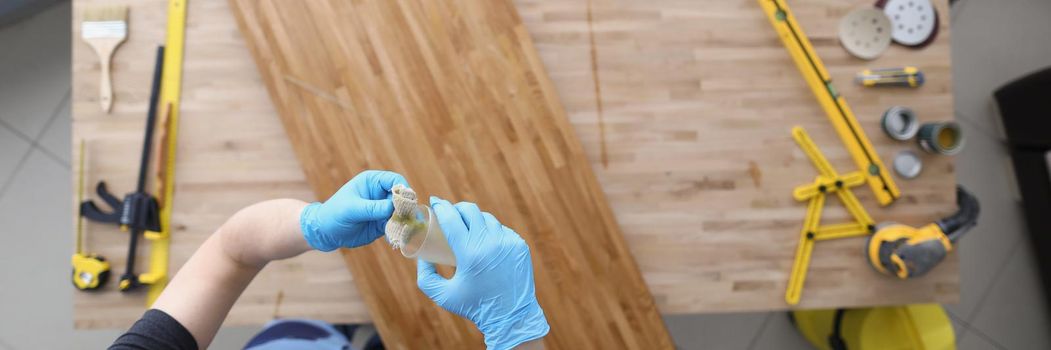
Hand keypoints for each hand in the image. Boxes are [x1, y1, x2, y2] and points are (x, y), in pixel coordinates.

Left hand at [299, 170, 407, 250]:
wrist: (325, 232)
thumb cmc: (334, 214)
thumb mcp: (351, 209)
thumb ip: (372, 208)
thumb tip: (394, 207)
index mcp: (372, 182)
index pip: (395, 180)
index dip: (403, 189)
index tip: (405, 203)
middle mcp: (380, 194)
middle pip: (402, 198)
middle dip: (406, 209)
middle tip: (405, 220)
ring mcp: (382, 209)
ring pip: (401, 213)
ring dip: (403, 222)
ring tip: (402, 231)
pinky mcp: (383, 224)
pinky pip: (396, 226)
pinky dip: (398, 232)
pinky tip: (394, 238)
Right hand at [417, 197, 548, 349]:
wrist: (511, 317)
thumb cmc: (474, 307)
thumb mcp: (442, 295)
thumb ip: (425, 275)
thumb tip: (422, 255)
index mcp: (470, 253)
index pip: (451, 218)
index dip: (440, 207)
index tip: (434, 202)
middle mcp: (490, 243)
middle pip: (470, 210)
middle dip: (456, 207)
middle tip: (449, 212)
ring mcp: (508, 243)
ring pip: (487, 218)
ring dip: (474, 218)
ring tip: (466, 226)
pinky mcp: (519, 246)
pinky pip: (502, 230)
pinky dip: (491, 231)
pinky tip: (485, 239)